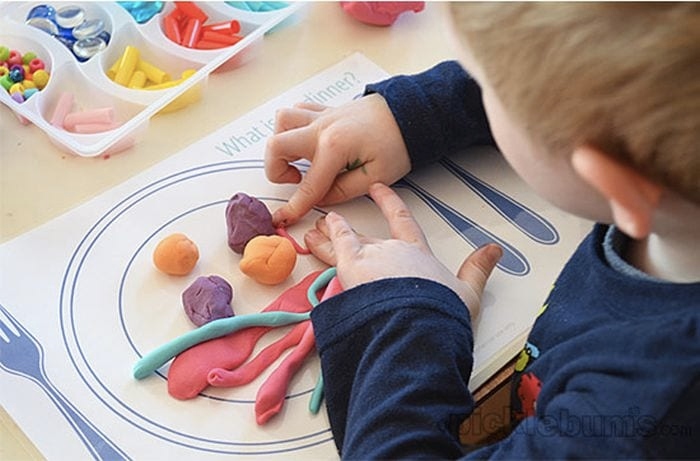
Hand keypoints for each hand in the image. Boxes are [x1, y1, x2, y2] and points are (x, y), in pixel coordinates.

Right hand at [265, 94, 410, 226]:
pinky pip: (296, 112)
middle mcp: (322, 128)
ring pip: (281, 122)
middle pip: (276, 146)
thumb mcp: (375, 177)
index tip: (283, 219)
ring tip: (298, 160)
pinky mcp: (326, 111)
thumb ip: (341, 191)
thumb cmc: (398, 144)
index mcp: (335, 147)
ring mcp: (322, 116)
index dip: (294, 207)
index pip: (307, 185)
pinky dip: (293, 127)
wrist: (412, 114)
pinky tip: (306, 143)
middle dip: (277, 170)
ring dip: (282, 143)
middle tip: (296, 181)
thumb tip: (319, 199)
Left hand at [305, 183, 502, 318]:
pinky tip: (311, 238)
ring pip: (344, 242)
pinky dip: (323, 243)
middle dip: (348, 230)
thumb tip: (494, 250)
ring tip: (313, 230)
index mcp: (416, 254)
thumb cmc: (440, 313)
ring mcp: (368, 260)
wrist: (418, 326)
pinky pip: (333, 251)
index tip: (379, 189)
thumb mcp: (467, 293)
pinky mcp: (350, 271)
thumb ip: (477, 269)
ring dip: (328, 236)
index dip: (390, 203)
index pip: (403, 221)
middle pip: (367, 235)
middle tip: (332, 221)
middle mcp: (390, 251)